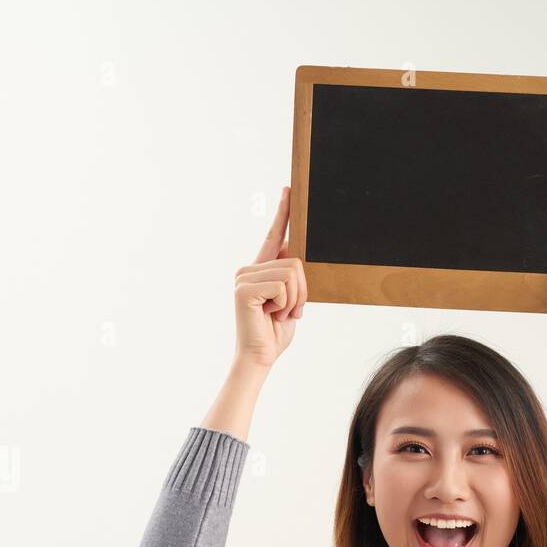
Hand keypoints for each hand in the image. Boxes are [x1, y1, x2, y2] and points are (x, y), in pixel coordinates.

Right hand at [233, 186, 307, 369]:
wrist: (260, 357)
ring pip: (291, 273)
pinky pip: (282, 286)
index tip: (289, 189)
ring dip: (294, 300)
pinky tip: (270, 315)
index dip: (283, 213)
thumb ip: (292, 278)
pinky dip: (285, 305)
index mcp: (260, 269)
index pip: (274, 236)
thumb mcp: (290, 301)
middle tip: (287, 312)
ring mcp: (244, 277)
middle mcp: (248, 268)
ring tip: (278, 315)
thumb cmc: (275, 332)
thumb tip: (295, 255)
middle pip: (295, 260)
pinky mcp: (244, 288)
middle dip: (301, 291)